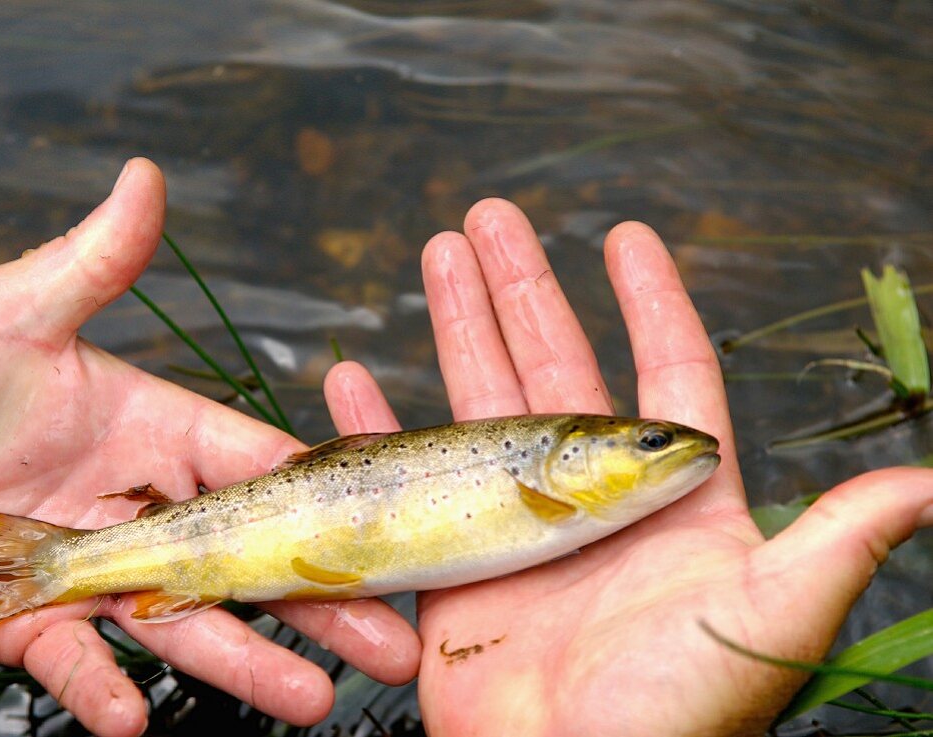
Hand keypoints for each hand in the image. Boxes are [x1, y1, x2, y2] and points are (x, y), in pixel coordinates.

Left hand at [0, 159, 418, 736]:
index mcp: (154, 436)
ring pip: (187, 630)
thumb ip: (93, 261)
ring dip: (249, 666)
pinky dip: (104, 695)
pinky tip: (138, 718)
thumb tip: (145, 177)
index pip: (256, 468)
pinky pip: (78, 670)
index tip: (382, 528)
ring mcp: (93, 578)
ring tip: (313, 700)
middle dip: (320, 606)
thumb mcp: (12, 312)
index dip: (318, 500)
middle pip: (247, 566)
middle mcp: (139, 512)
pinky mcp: (33, 632)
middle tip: (387, 643)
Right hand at [324, 199, 932, 736]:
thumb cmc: (681, 709)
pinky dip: (378, 428)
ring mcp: (517, 524)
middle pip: (553, 364)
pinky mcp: (455, 562)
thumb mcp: (771, 614)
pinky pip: (407, 476)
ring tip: (436, 255)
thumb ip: (837, 538)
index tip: (624, 234)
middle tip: (489, 220)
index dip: (649, 300)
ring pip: (481, 399)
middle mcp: (591, 497)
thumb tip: (931, 483)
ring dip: (458, 326)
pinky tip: (353, 381)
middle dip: (523, 286)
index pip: (665, 371)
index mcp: (668, 497)